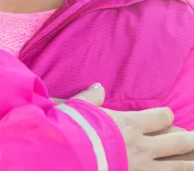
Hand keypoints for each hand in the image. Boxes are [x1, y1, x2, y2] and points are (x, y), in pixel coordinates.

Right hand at [53, 85, 193, 166]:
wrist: (68, 157)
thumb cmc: (73, 130)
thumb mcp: (79, 108)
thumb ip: (91, 98)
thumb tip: (98, 87)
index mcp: (131, 124)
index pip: (162, 117)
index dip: (165, 116)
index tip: (165, 116)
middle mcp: (143, 145)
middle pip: (178, 141)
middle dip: (192, 139)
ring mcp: (143, 166)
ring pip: (178, 165)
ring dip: (190, 162)